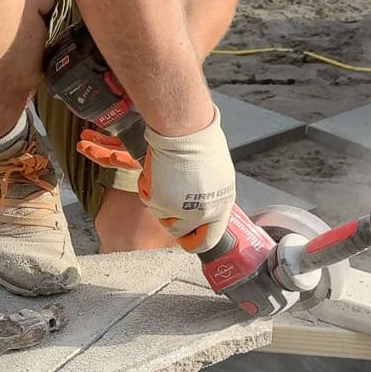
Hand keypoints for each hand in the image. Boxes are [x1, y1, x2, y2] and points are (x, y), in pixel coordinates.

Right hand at [138, 107, 235, 250]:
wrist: (185, 130)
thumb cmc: (202, 144)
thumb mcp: (218, 176)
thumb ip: (210, 197)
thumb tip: (201, 209)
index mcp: (221, 206)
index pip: (209, 240)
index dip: (195, 240)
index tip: (187, 237)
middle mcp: (202, 212)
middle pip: (180, 231)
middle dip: (171, 217)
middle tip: (169, 197)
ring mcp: (181, 208)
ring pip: (162, 216)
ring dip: (160, 200)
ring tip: (166, 176)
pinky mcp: (161, 201)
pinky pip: (149, 199)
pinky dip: (149, 186)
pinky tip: (158, 169)